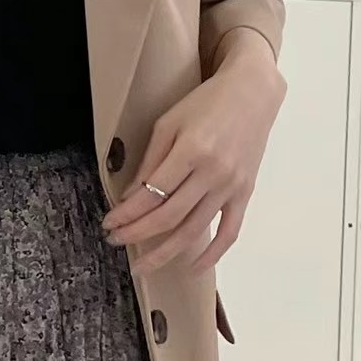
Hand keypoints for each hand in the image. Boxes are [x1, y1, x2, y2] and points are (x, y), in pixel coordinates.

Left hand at [102, 30, 285, 274]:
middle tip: (115, 242)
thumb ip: (150, 161)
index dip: (127, 214)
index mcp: (191, 150)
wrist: (252, 93)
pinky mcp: (246, 193)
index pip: (152, 194)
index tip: (109, 224)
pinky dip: (213, 254)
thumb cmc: (205, 103)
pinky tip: (193, 268)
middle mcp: (213, 172)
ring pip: (195, 230)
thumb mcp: (168, 123)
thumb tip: (130, 198)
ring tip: (142, 265)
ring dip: (165, 252)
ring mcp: (232, 186)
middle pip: (170, 217)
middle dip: (138, 234)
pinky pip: (230, 231)